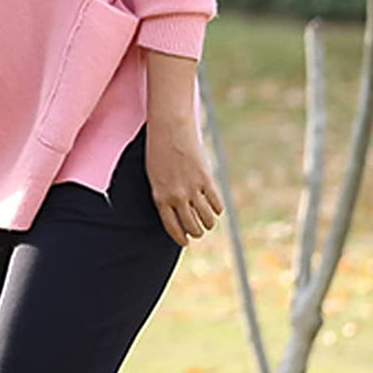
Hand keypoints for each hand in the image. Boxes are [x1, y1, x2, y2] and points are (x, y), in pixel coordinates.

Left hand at [145, 123, 223, 246]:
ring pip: (206, 219)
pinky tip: (216, 209)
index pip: (172, 227)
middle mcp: (176, 196)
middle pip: (192, 226)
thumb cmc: (158, 151)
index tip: (186, 242)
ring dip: (208, 223)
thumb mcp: (155, 176)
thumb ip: (164, 194)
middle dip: (196, 232)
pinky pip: (216, 203)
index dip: (180, 238)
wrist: (169, 129)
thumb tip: (175, 211)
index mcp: (160, 197)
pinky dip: (217, 209)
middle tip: (199, 231)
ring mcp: (192, 189)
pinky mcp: (206, 179)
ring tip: (208, 222)